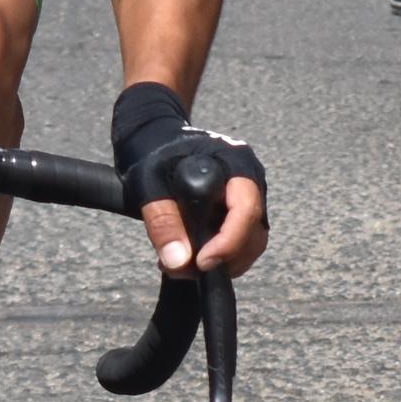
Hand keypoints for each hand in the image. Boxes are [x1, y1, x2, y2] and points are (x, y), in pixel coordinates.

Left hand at [113, 84, 269, 276]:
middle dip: (222, 259)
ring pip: (248, 243)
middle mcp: (249, 180)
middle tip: (181, 269)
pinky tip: (184, 255)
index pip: (246, 210)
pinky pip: (237, 241)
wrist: (153, 132)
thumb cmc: (151, 147)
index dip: (228, 242)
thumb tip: (178, 261)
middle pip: (253, 233)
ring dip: (219, 262)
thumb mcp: (148, 182)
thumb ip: (162, 221)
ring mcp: (245, 196)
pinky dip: (216, 255)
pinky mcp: (235, 210)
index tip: (201, 263)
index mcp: (235, 163)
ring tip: (177, 264)